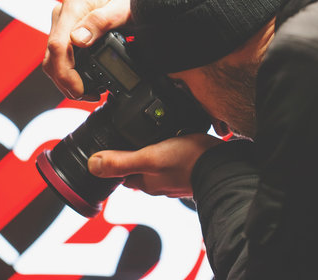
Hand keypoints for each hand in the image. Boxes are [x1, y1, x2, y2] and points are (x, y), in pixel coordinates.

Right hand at [43, 0, 133, 99]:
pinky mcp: (67, 33)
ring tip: (89, 94)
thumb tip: (78, 39)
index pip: (58, 47)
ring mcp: (63, 24)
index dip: (66, 74)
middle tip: (88, 96)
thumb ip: (101, 21)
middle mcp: (63, 15)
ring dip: (66, 81)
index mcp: (73, 7)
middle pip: (51, 58)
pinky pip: (60, 58)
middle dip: (66, 83)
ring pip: (53, 61)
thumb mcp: (123, 9)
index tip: (80, 90)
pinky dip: (69, 74)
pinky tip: (85, 83)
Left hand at [87, 134, 222, 197]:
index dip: (113, 161)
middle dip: (134, 153)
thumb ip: (122, 161)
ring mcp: (176, 177)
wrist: (223, 165)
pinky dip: (171, 149)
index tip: (109, 146)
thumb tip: (93, 165)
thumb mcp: (150, 157)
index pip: (121, 174)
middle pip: (138, 167)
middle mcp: (160, 183)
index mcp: (146, 182)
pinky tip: (176, 138)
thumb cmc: (189, 162)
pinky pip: (174, 159)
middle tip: (132, 134)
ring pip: (156, 163)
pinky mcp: (190, 168)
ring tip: (154, 133)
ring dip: (154, 150)